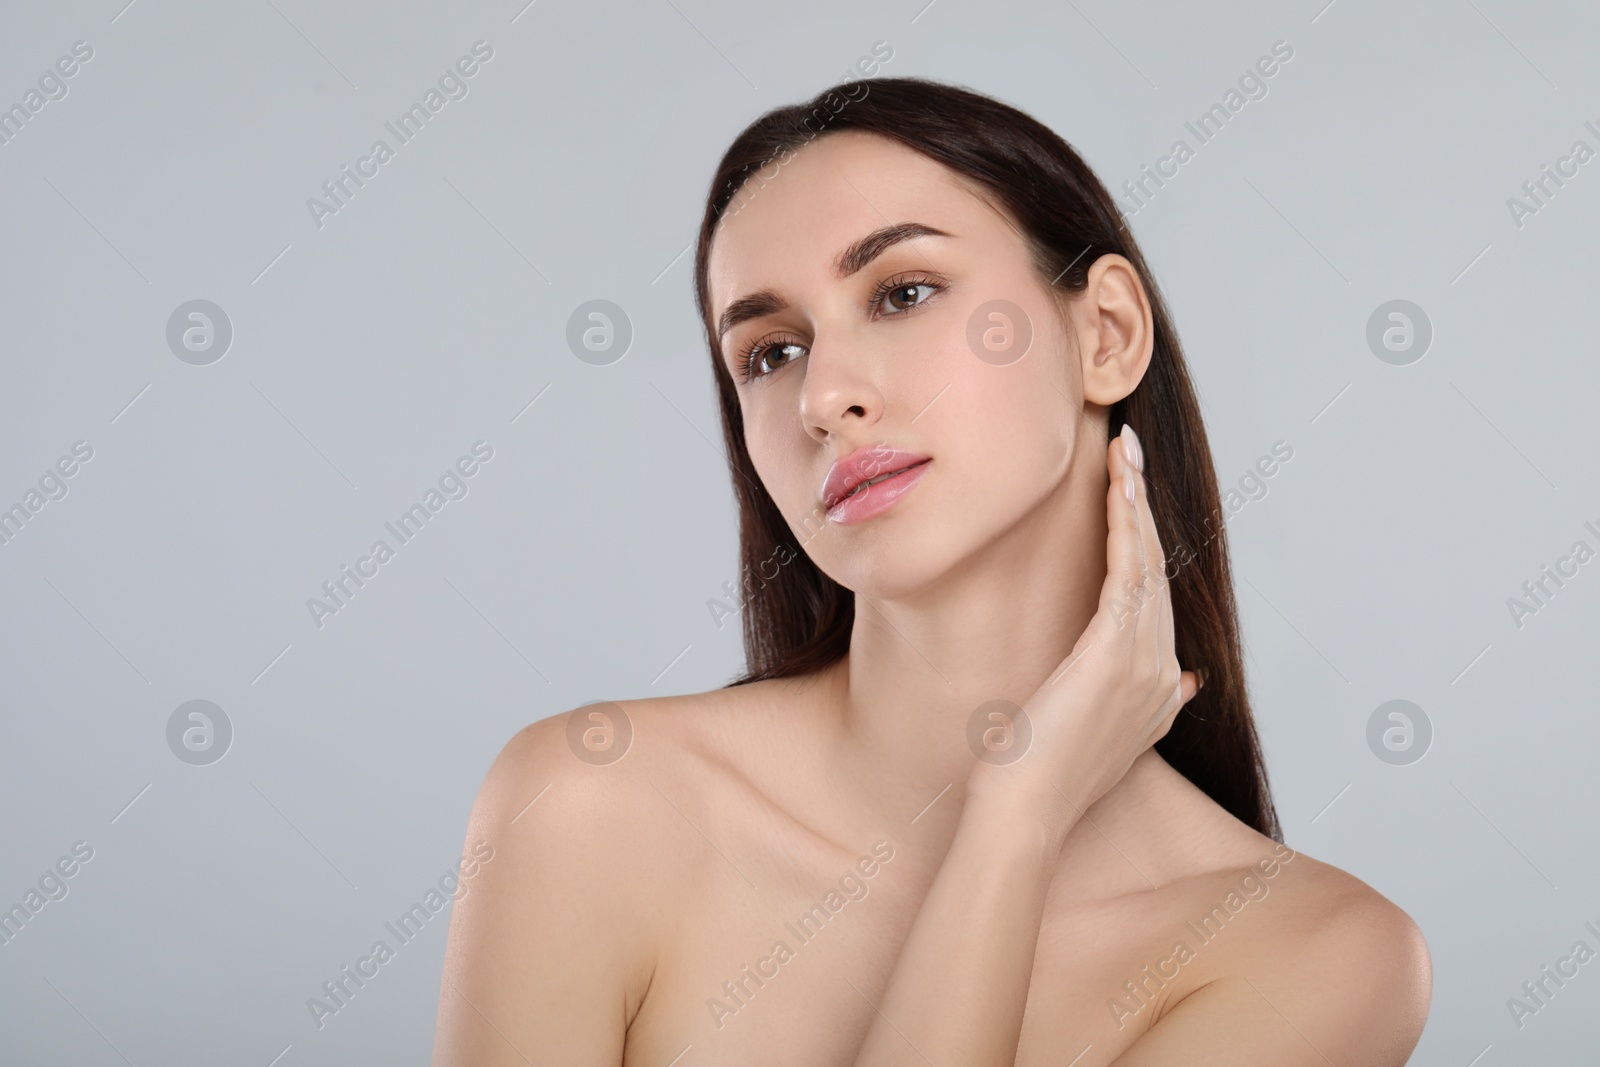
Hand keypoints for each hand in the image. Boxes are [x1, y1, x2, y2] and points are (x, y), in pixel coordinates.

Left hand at [965, 424, 1199, 842]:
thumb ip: (1119, 703)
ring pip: (1147, 562)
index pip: (1153, 599)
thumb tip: (1171, 681)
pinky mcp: (1115, 652)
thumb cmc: (1030, 778)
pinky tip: (1117, 487)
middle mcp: (1161, 675)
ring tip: (1125, 452)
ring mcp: (1145, 664)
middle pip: (1157, 571)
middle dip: (1143, 508)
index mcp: (1155, 692)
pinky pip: (1128, 571)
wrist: (1022, 812)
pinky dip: (1125, 525)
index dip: (1142, 544)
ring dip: (1137, 501)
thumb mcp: (1084, 734)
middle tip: (1129, 454)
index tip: (1128, 498)